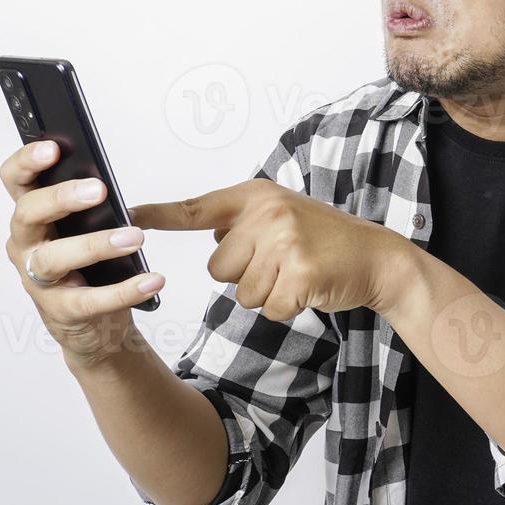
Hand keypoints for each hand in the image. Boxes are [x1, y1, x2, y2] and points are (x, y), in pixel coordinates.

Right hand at [0, 140, 164, 367]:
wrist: (92, 324)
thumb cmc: (87, 265)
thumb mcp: (85, 228)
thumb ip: (89, 205)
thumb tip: (106, 180)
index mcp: (32, 216)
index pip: (15, 182)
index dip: (26, 163)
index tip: (53, 149)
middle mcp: (26, 245)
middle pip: (28, 214)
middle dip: (60, 198)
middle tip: (98, 190)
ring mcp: (38, 279)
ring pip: (53, 258)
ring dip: (95, 244)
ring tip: (134, 238)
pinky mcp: (61, 310)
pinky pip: (89, 300)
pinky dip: (123, 290)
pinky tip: (150, 280)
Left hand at [129, 178, 412, 319]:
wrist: (377, 257)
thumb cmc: (326, 241)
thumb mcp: (284, 216)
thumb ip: (245, 224)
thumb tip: (214, 245)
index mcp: (257, 196)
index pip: (197, 209)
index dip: (159, 215)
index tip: (127, 216)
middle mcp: (267, 213)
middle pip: (218, 268)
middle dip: (246, 275)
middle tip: (284, 261)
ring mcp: (285, 241)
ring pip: (242, 292)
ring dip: (267, 293)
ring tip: (298, 273)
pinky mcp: (299, 273)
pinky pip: (268, 308)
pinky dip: (287, 307)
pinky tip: (309, 288)